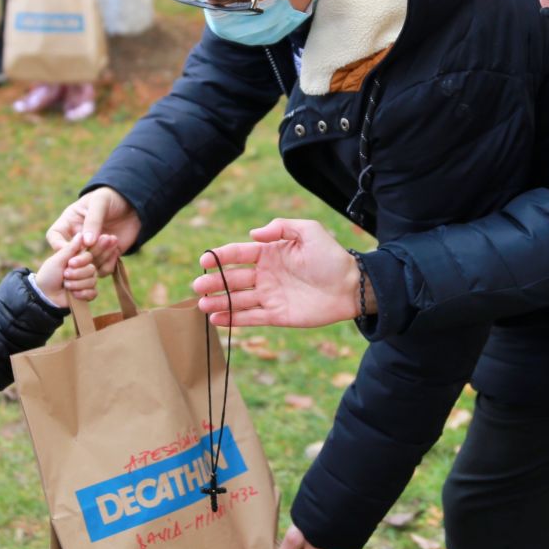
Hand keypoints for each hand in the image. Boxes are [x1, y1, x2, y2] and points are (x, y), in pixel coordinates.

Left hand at [34, 233, 101, 304]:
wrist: (45, 295)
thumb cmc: (49, 274)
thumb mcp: (58, 259)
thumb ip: (70, 248)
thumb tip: (81, 234)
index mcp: (79, 258)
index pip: (90, 254)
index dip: (85, 258)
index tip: (72, 262)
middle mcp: (85, 268)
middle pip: (92, 268)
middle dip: (77, 273)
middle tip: (64, 274)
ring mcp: (87, 281)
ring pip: (92, 281)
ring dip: (76, 284)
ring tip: (65, 284)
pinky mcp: (88, 293)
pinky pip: (93, 293)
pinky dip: (81, 294)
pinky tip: (73, 294)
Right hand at [47, 186, 140, 268]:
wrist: (134, 204)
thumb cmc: (112, 197)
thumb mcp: (100, 202)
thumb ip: (93, 220)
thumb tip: (87, 242)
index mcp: (70, 222)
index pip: (54, 236)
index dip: (58, 245)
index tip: (71, 247)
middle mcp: (78, 238)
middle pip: (70, 256)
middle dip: (81, 256)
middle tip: (94, 247)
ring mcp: (92, 249)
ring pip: (87, 265)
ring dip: (99, 257)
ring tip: (112, 238)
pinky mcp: (106, 256)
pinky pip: (102, 270)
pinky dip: (109, 264)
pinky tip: (116, 249)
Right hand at [192, 219, 362, 326]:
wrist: (351, 287)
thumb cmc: (332, 257)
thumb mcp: (309, 232)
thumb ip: (281, 228)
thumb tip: (253, 234)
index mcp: (270, 253)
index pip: (239, 254)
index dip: (220, 257)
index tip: (205, 260)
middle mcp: (266, 275)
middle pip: (233, 279)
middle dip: (214, 282)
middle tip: (197, 286)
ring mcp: (270, 296)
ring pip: (237, 300)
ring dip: (218, 302)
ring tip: (201, 305)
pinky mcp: (277, 315)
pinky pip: (250, 318)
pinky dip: (233, 319)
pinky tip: (216, 319)